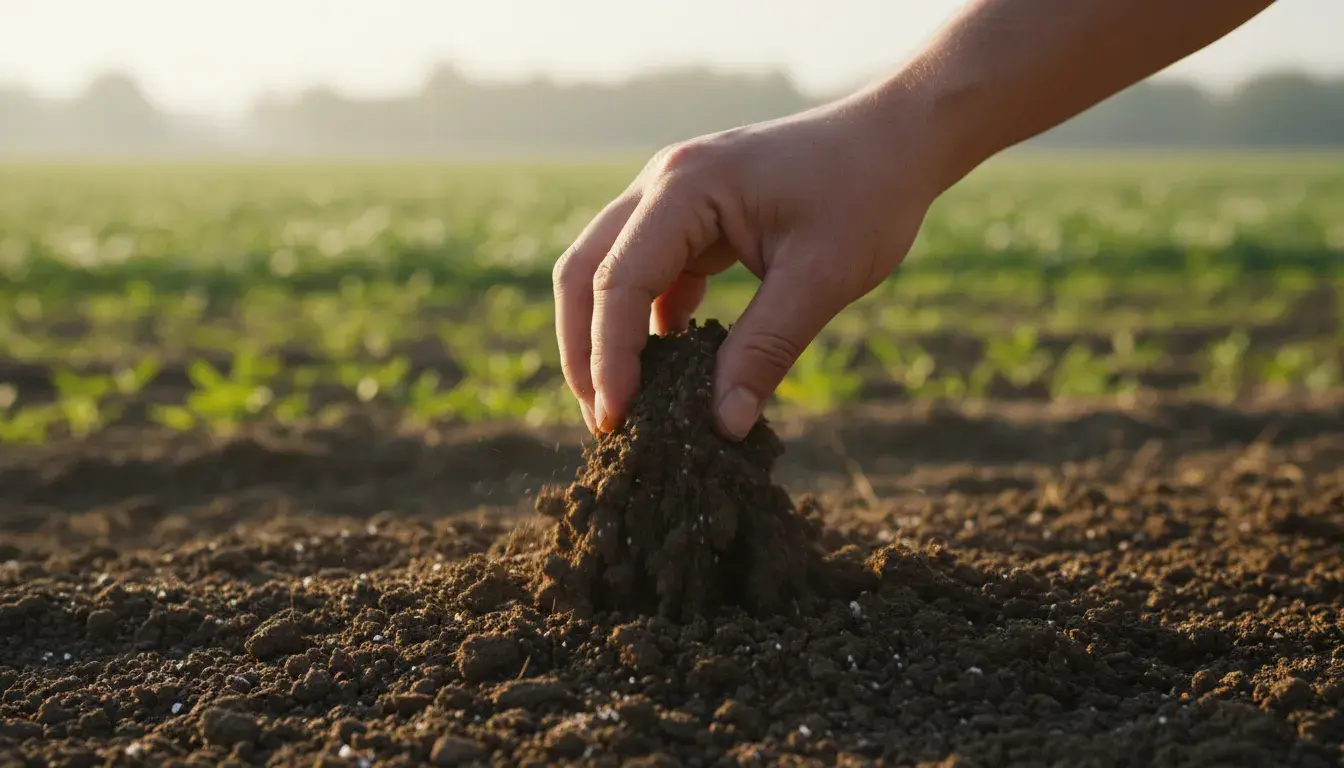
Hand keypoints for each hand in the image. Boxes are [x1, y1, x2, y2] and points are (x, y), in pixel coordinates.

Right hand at [552, 89, 947, 439]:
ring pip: (605, 272)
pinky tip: (671, 371)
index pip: (618, 281)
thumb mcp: (821, 279)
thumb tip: (725, 427)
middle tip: (605, 422)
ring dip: (606, 338)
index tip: (617, 419)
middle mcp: (661, 184)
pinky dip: (646, 324)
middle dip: (584, 351)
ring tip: (628, 406)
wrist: (896, 139)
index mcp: (685, 188)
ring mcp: (670, 198)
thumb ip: (766, 351)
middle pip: (584, 272)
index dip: (610, 357)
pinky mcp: (690, 217)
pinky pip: (646, 274)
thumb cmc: (867, 194)